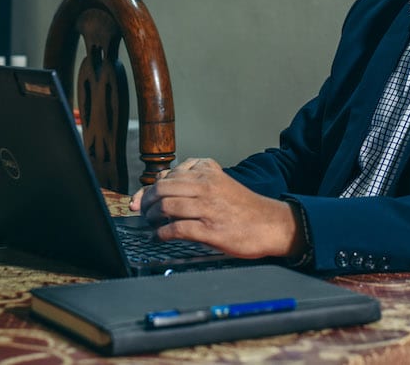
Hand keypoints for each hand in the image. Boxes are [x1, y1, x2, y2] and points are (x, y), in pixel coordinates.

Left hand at [128, 158, 305, 259]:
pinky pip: (176, 229)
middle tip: (143, 212)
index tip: (139, 199)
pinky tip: (160, 237)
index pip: (168, 175)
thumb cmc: (244, 206)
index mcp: (208, 171)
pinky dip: (162, 234)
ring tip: (151, 223)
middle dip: (147, 202)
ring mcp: (208, 208)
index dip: (147, 188)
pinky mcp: (210, 229)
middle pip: (162, 189)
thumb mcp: (221, 182)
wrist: (271, 224)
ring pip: (166, 206)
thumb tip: (163, 186)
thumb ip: (195, 181)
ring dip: (152, 217)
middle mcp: (206, 186)